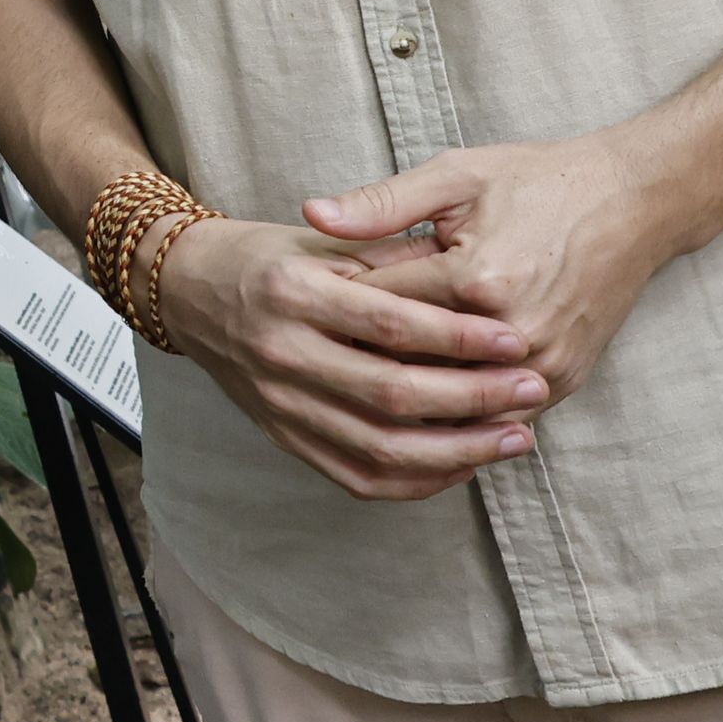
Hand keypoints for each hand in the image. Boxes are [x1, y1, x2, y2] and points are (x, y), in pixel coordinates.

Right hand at [149, 217, 554, 503]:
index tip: (515, 340)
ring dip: (458, 450)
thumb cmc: (270, 258)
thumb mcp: (325, 241)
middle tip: (532, 389)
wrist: (191, 292)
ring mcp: (280, 404)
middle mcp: (281, 353)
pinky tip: (463, 464)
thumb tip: (473, 286)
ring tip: (515, 437)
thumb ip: (392, 260)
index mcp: (293, 291)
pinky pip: (358, 476)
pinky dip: (417, 479)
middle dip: (473, 398)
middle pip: (391, 394)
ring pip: (380, 447)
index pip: (389, 324)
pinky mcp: (284, 437)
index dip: (458, 338)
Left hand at [310, 132, 689, 417]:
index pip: (380, 312)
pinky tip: (419, 403)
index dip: (337, 309)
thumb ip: (382, 203)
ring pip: (450, 402)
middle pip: (410, 367)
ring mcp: (541, 365)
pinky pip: (493, 414)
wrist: (634, 201)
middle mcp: (510, 334)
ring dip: (407, 396)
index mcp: (474, 281)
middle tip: (317, 356)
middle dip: (364, 359)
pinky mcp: (563, 380)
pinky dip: (456, 409)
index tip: (302, 312)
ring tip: (356, 388)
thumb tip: (311, 215)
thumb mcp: (456, 176)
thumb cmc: (540, 181)